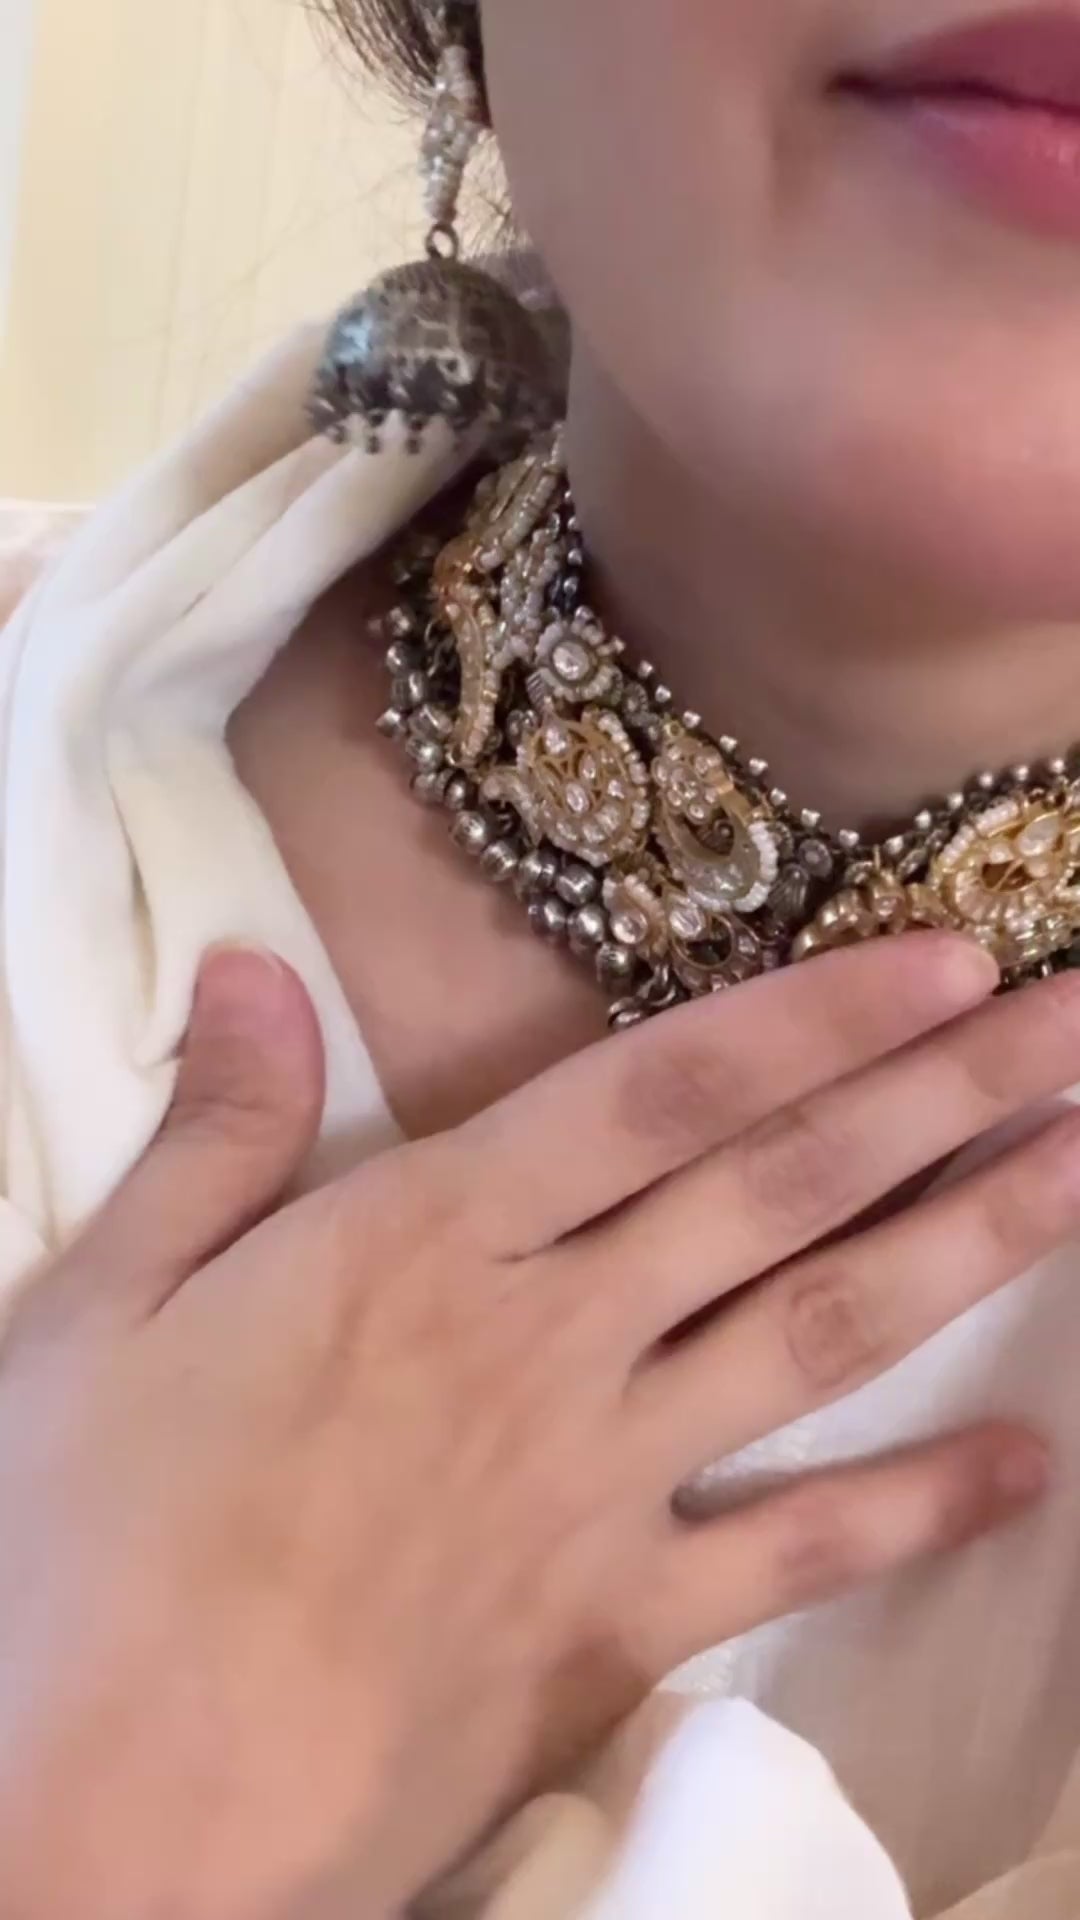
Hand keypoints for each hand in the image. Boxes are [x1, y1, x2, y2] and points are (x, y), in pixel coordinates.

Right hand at [0, 935, 1071, 1919]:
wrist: (109, 1814)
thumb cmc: (79, 1547)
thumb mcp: (102, 1310)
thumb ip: (212, 1135)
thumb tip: (254, 962)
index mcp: (427, 1239)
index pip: (662, 1091)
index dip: (815, 1015)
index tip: (946, 953)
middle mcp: (548, 1338)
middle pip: (779, 1190)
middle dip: (942, 1090)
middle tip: (1079, 1015)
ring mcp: (599, 1485)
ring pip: (819, 1335)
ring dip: (968, 1242)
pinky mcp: (615, 1626)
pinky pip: (792, 1553)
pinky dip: (916, 1507)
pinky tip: (1028, 1461)